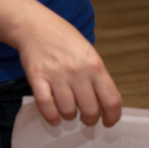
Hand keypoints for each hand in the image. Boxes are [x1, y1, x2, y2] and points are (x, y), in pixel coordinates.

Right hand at [12, 9, 122, 126]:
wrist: (36, 26)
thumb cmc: (66, 42)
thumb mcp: (90, 55)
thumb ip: (98, 78)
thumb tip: (106, 105)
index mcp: (96, 66)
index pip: (112, 100)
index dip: (113, 117)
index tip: (108, 122)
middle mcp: (78, 71)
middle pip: (90, 110)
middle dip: (90, 120)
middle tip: (86, 119)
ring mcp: (57, 74)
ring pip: (68, 111)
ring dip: (70, 117)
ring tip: (69, 112)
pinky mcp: (37, 77)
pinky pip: (46, 105)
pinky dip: (51, 117)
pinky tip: (54, 119)